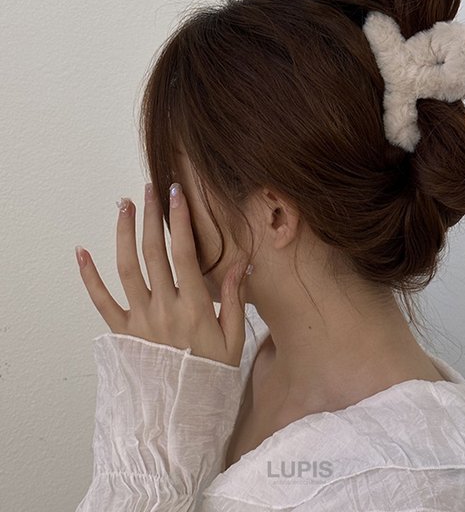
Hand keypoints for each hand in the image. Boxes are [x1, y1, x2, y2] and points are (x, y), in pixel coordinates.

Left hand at [75, 182, 249, 366]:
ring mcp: (139, 319)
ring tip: (124, 206)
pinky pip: (101, 301)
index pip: (184, 252)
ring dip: (124, 234)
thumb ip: (236, 299)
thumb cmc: (211, 374)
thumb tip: (243, 263)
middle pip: (153, 251)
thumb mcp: (234, 339)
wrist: (180, 414)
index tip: (177, 194)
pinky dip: (89, 276)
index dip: (180, 220)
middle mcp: (163, 307)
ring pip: (126, 268)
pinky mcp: (122, 332)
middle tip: (149, 189)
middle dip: (151, 216)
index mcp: (194, 307)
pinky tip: (82, 252)